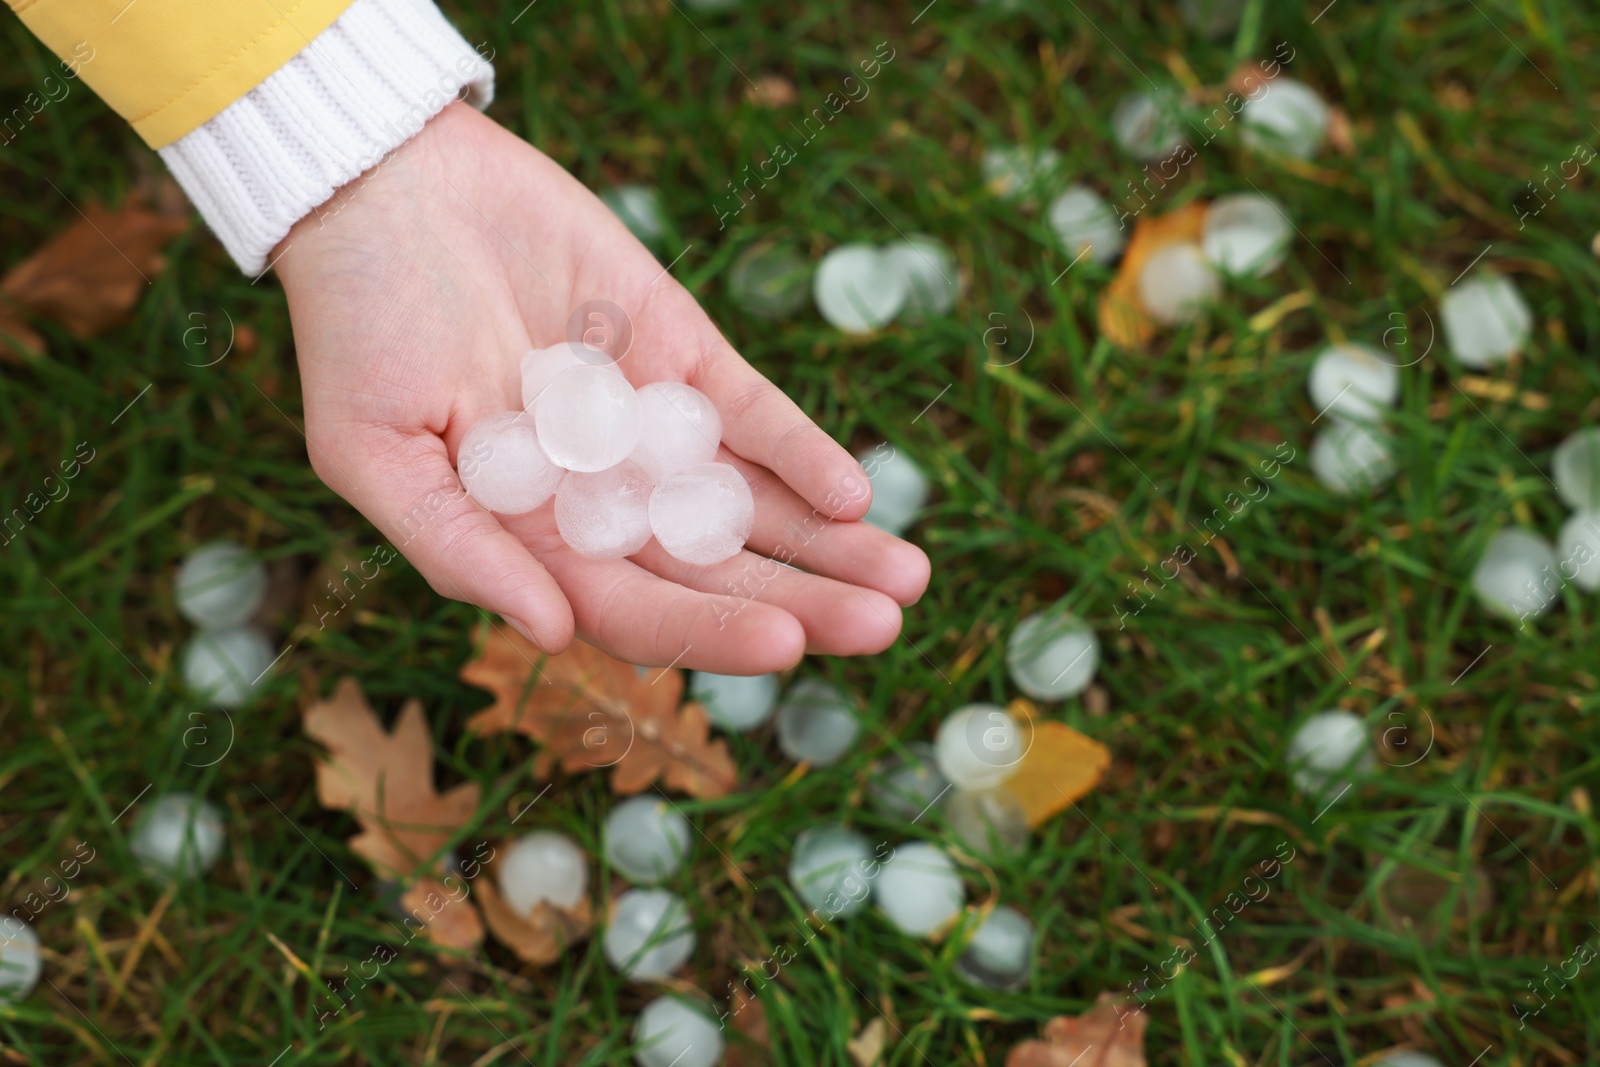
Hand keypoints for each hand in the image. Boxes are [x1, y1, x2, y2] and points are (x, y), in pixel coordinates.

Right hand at [275, 103, 929, 672]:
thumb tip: (551, 635)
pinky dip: (802, 448)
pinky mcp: (680, 352)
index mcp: (533, 538)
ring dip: (827, 542)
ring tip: (906, 575)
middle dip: (799, 601)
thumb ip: (459, 547)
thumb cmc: (355, 327)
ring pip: (750, 500)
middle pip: (714, 568)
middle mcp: (603, 497)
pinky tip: (857, 492)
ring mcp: (649, 426)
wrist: (388, 188)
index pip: (634, 609)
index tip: (784, 647)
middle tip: (883, 626)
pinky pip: (752, 411)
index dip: (706, 632)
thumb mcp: (373, 451)